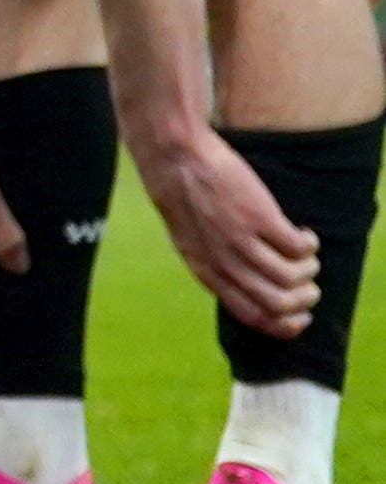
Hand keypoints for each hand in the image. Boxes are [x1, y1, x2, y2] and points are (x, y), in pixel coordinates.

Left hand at [133, 120, 322, 337]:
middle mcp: (223, 262)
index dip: (283, 325)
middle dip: (304, 299)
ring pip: (293, 278)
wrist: (173, 158)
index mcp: (206, 273)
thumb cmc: (184, 197)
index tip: (300, 317)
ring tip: (307, 255)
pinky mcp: (258, 217)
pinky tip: (304, 233)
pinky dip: (309, 244)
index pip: (251, 317)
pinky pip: (300, 247)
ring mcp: (240, 240)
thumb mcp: (191, 241)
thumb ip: (216, 266)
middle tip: (310, 284)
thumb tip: (250, 286)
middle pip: (279, 303)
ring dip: (310, 270)